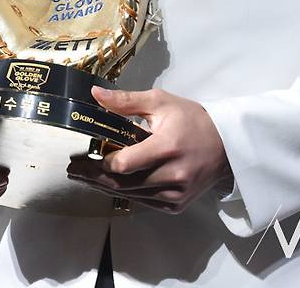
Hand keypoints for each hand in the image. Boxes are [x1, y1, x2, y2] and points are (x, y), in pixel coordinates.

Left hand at [67, 87, 233, 213]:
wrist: (226, 145)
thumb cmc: (192, 119)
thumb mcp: (161, 102)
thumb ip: (127, 101)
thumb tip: (95, 94)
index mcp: (167, 146)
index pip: (126, 163)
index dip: (105, 161)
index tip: (89, 152)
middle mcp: (172, 174)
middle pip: (123, 183)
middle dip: (95, 177)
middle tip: (73, 169)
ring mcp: (175, 194)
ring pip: (131, 195)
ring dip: (106, 187)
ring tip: (85, 177)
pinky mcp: (177, 205)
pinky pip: (144, 202)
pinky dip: (126, 193)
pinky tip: (112, 184)